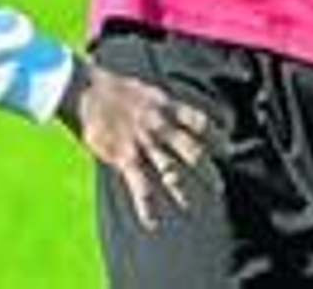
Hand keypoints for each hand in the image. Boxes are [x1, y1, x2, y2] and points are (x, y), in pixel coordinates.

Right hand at [55, 57, 219, 229]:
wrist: (86, 89)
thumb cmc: (113, 88)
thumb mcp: (147, 91)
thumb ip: (161, 107)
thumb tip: (173, 114)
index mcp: (167, 106)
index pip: (201, 122)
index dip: (217, 135)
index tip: (226, 147)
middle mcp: (160, 125)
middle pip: (192, 151)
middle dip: (207, 171)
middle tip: (218, 188)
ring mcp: (144, 142)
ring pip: (171, 171)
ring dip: (183, 191)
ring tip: (194, 207)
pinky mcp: (125, 157)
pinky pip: (140, 186)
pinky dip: (147, 207)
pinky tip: (153, 223)